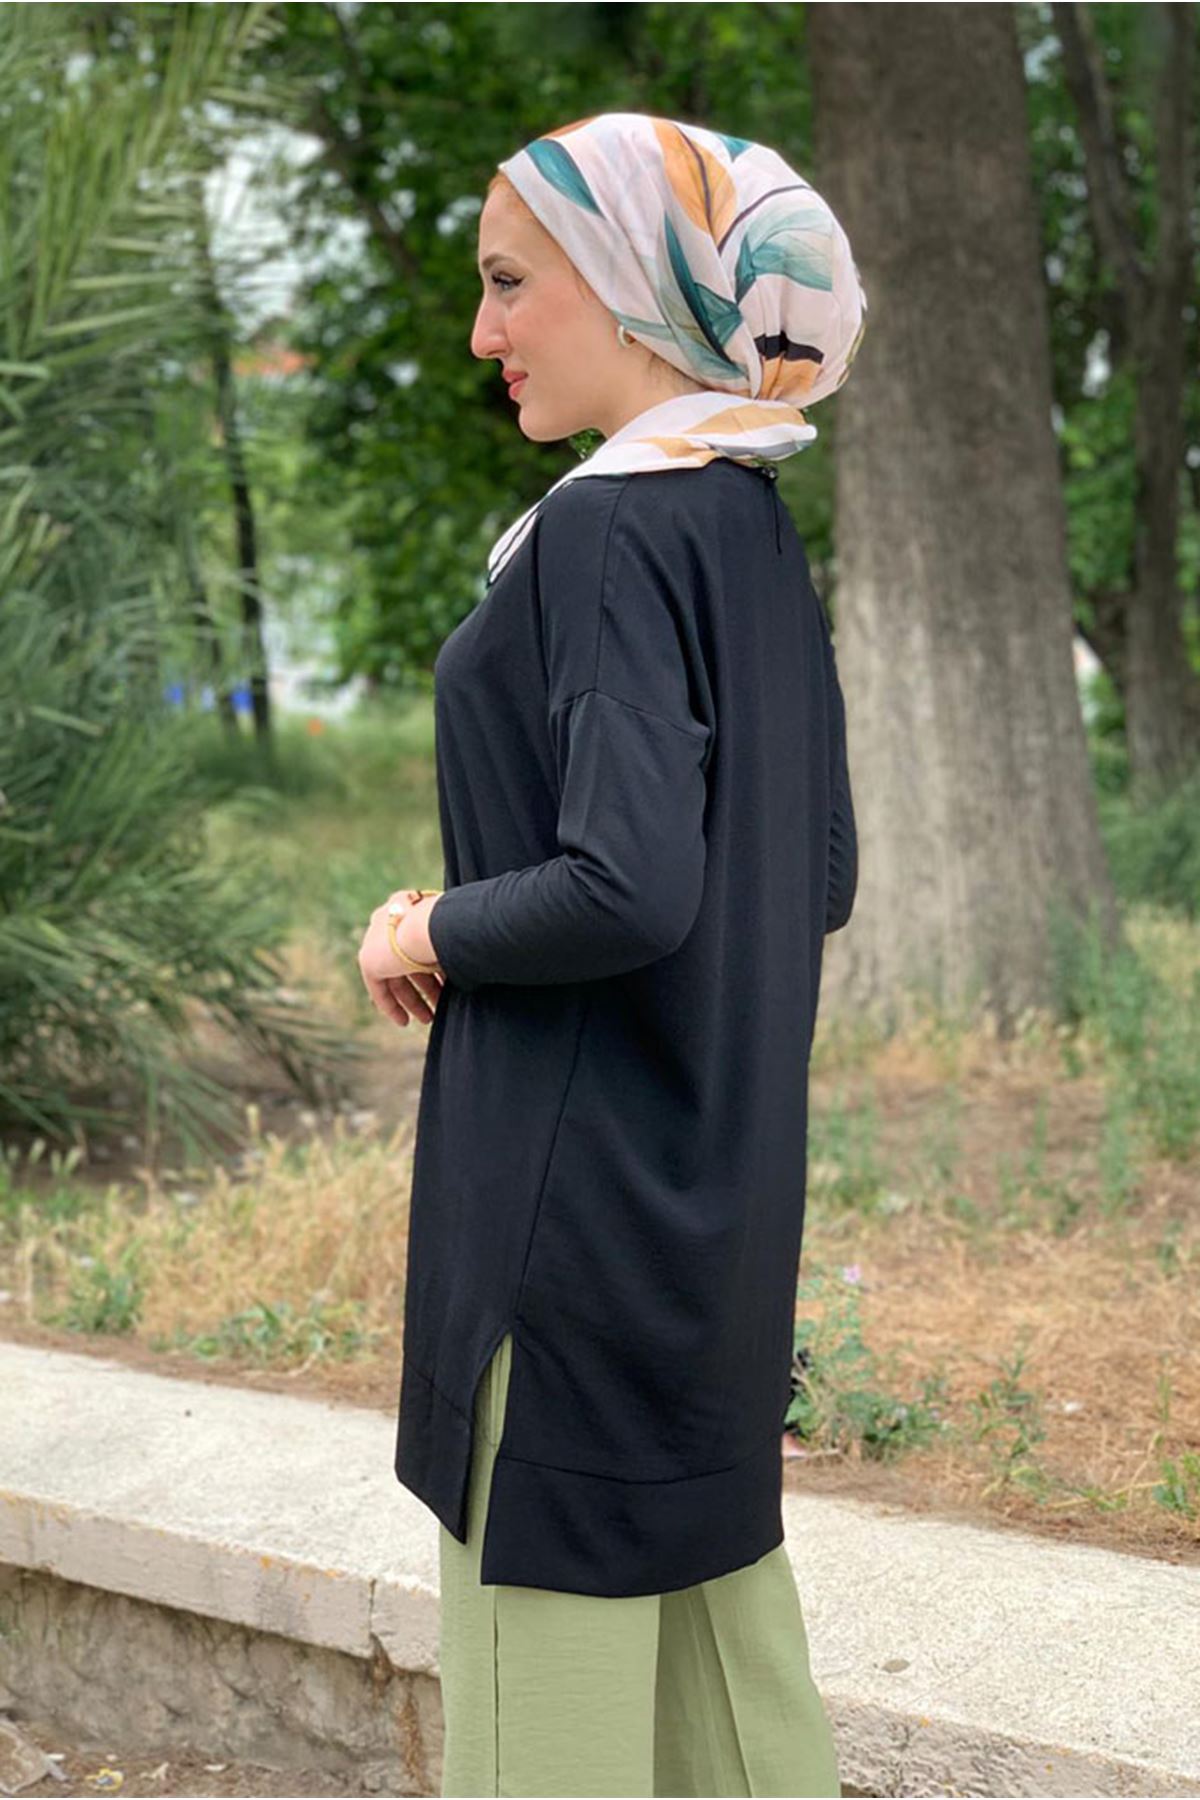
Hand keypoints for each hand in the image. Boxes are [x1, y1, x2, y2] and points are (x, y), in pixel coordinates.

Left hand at [357, 888, 443, 1028]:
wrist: (432, 927)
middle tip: (438, 1006)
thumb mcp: (457, 935)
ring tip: (427, 1019)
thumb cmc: (454, 926)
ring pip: (393, 975)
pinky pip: (377, 987)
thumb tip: (478, 964)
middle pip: (405, 960)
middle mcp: (388, 919)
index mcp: (407, 903)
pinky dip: (390, 1004)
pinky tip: (403, 1021)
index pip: (415, 938)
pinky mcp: (368, 959)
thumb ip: (455, 948)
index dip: (430, 965)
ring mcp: (375, 938)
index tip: (443, 983)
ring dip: (411, 999)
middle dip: (424, 987)